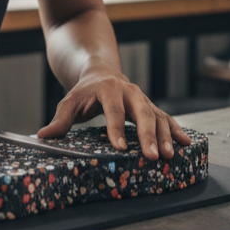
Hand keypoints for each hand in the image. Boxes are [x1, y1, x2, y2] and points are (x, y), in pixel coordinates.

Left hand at [35, 64, 190, 159]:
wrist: (101, 73)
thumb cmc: (84, 92)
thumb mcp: (69, 102)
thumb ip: (60, 120)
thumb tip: (43, 136)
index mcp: (108, 90)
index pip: (113, 111)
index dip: (116, 130)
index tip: (120, 148)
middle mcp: (130, 92)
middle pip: (142, 113)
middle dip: (148, 136)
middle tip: (152, 156)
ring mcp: (143, 99)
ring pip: (158, 116)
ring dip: (166, 136)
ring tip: (170, 155)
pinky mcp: (152, 107)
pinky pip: (167, 118)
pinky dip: (177, 130)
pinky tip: (186, 143)